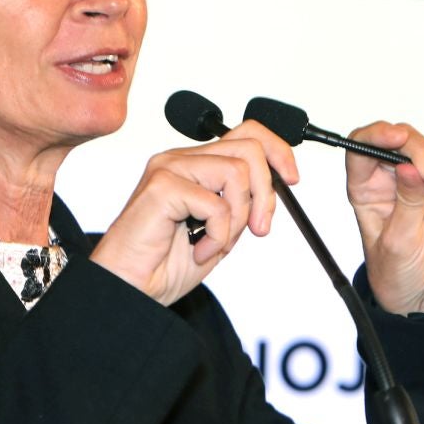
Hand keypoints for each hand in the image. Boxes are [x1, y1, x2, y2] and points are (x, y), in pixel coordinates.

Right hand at [90, 121, 298, 305]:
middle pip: (249, 146)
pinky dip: (218, 235)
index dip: (278, 151)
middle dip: (266, 192)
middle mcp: (180, 159)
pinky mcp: (161, 187)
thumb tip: (278, 185)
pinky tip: (199, 250)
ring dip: (239, 218)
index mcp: (194, 164)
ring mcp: (169, 169)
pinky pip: (217, 204)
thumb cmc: (165, 264)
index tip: (292, 179)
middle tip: (260, 229)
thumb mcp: (220, 230)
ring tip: (217, 244)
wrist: (131, 289)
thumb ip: (241, 204)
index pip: (246, 134)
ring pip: (237, 172)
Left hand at [345, 121, 423, 315]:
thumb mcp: (397, 243)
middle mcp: (393, 180)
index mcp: (367, 189)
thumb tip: (409, 169)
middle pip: (406, 144)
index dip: (377, 136)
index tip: (397, 138)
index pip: (363, 148)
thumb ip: (406, 205)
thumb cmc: (396, 272)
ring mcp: (423, 184)